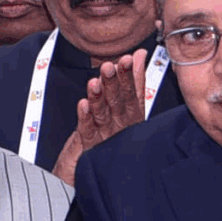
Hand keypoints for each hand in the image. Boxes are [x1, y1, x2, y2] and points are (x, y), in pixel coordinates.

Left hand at [54, 53, 153, 185]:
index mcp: (131, 114)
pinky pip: (87, 131)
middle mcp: (120, 124)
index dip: (128, 76)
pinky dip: (85, 118)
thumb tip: (139, 54)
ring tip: (94, 83)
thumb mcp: (129, 104)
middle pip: (116, 102)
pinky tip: (83, 105)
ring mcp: (105, 135)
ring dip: (98, 98)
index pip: (131, 92)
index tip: (126, 59)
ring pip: (102, 114)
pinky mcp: (90, 146)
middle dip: (112, 83)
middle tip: (108, 67)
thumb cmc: (117, 131)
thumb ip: (134, 79)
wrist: (100, 166)